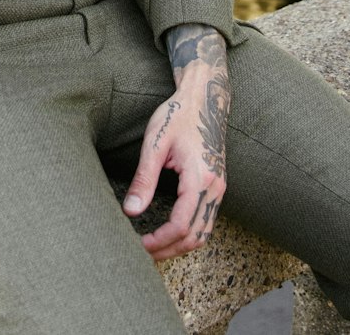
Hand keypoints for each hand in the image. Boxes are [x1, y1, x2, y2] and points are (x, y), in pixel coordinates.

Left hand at [122, 26, 229, 259]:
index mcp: (200, 178)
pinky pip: (207, 221)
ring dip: (180, 245)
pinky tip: (170, 232)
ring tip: (154, 247)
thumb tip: (130, 211)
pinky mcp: (217, 186)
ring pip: (204, 233)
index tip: (138, 242)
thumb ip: (144, 179)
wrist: (204, 97)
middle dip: (169, 250)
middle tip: (143, 252)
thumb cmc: (177, 115)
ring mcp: (219, 188)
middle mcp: (215, 188)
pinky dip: (190, 234)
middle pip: (195, 237)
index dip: (159, 240)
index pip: (181, 225)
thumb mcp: (155, 143)